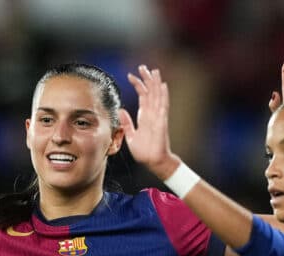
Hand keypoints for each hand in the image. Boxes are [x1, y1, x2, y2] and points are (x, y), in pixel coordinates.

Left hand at [119, 65, 180, 179]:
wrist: (153, 161)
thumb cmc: (144, 150)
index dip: (138, 85)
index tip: (130, 75)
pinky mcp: (161, 122)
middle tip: (143, 67)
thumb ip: (127, 123)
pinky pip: (163, 107)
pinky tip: (162, 86)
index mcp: (145, 116)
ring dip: (155, 83)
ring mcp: (158, 117)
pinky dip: (163, 96)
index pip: (142, 96)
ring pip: (157, 96)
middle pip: (150, 92)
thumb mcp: (130, 135)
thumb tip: (120, 111)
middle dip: (147, 79)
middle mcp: (152, 114)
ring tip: (154, 71)